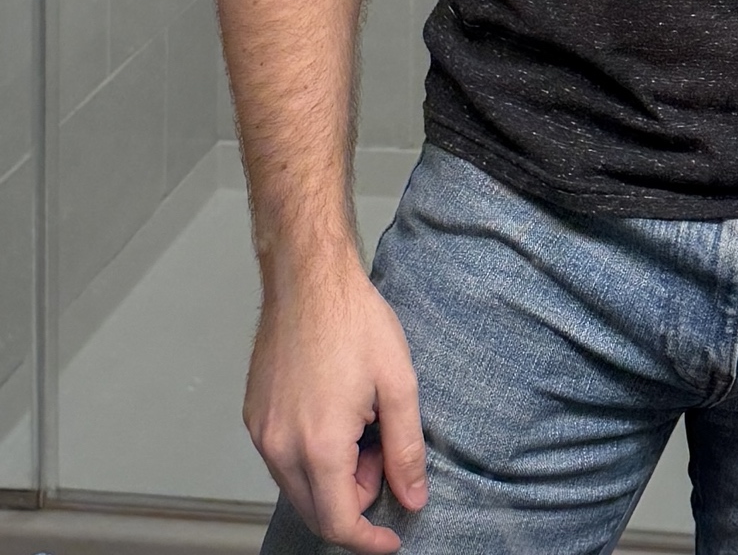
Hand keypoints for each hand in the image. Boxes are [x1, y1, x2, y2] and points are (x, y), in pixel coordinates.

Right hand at [245, 256, 427, 552]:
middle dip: (354, 500)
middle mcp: (281, 447)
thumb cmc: (353, 321)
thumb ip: (406, 450)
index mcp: (320, 445)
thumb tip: (413, 497)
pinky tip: (335, 416)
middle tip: (381, 455)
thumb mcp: (399, 384)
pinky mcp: (254, 417)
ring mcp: (262, 432)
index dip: (368, 539)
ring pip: (298, 487)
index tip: (390, 537)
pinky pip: (282, 460)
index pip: (338, 523)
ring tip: (361, 427)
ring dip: (333, 479)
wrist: (309, 279)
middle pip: (316, 511)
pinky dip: (311, 458)